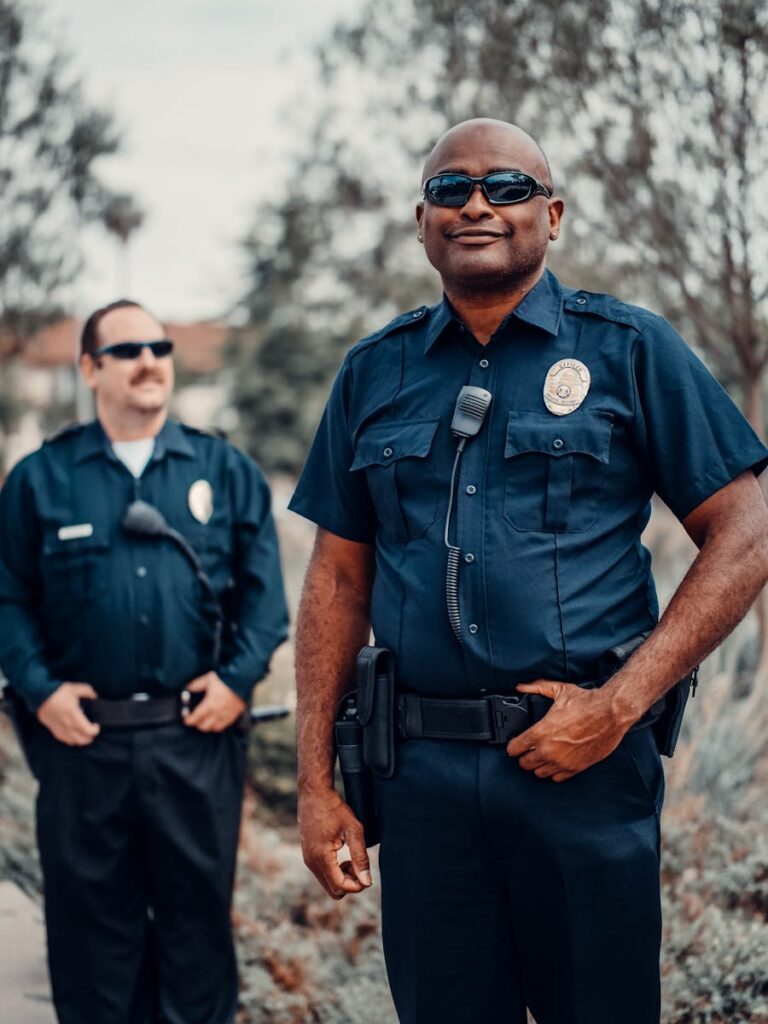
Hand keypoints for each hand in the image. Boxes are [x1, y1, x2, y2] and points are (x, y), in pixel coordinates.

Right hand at [36, 682, 99, 745]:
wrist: (39, 695)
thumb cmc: (57, 692)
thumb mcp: (75, 688)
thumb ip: (88, 692)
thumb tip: (94, 696)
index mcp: (74, 715)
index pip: (87, 730)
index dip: (95, 730)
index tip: (97, 726)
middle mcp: (67, 724)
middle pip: (81, 739)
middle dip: (89, 738)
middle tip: (92, 733)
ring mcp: (59, 728)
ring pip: (72, 741)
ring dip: (80, 741)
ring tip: (84, 736)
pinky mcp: (52, 728)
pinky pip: (62, 739)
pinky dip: (70, 740)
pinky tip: (72, 737)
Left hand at [183, 671, 246, 731]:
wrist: (242, 680)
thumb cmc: (225, 680)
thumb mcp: (208, 679)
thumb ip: (197, 685)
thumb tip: (188, 688)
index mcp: (209, 704)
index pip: (195, 718)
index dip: (188, 720)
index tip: (186, 718)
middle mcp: (217, 713)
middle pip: (203, 726)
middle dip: (197, 723)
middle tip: (194, 718)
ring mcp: (226, 715)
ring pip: (213, 728)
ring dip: (207, 726)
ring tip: (204, 721)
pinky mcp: (233, 715)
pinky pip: (223, 726)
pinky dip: (217, 726)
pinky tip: (215, 721)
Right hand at [298, 787, 371, 899]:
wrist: (314, 793)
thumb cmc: (334, 808)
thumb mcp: (353, 830)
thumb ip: (360, 857)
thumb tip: (367, 881)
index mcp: (321, 857)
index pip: (340, 886)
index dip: (357, 885)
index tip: (367, 873)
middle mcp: (311, 862)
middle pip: (333, 891)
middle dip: (349, 883)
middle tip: (359, 866)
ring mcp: (307, 859)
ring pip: (327, 884)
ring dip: (342, 877)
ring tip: (352, 859)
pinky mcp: (307, 854)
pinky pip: (322, 874)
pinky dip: (334, 871)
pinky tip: (342, 856)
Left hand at [506, 680, 628, 782]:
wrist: (611, 713)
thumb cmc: (587, 703)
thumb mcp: (559, 690)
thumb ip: (536, 688)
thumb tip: (521, 687)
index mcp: (540, 732)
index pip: (514, 749)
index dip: (513, 746)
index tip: (515, 744)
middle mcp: (549, 750)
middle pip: (525, 764)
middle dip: (524, 756)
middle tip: (528, 750)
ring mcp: (562, 762)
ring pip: (539, 773)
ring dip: (538, 765)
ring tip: (541, 756)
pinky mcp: (576, 768)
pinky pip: (557, 778)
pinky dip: (554, 772)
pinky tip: (555, 762)